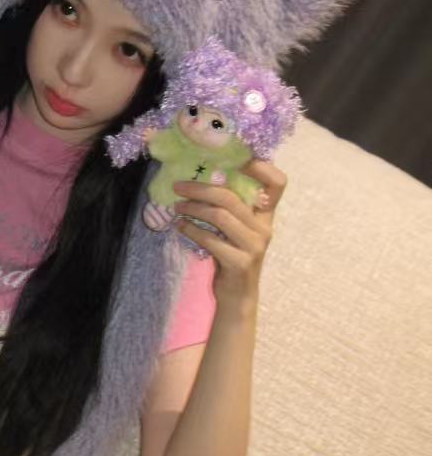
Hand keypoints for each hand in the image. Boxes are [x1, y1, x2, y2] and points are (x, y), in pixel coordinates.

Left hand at [171, 159, 286, 308]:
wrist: (237, 296)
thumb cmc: (233, 256)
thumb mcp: (237, 230)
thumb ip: (230, 208)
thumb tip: (200, 180)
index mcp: (266, 216)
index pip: (278, 184)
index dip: (262, 167)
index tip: (235, 160)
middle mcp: (264, 228)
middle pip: (231, 197)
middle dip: (201, 188)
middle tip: (179, 186)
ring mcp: (254, 246)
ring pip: (219, 215)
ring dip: (193, 208)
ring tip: (177, 206)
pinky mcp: (239, 262)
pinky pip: (210, 239)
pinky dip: (191, 230)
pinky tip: (180, 226)